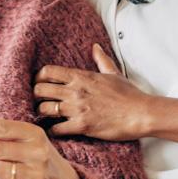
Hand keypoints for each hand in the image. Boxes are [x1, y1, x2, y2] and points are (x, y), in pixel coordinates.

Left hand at [34, 44, 154, 140]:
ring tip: (47, 116)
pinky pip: (56, 129)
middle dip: (36, 96)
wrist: (141, 114)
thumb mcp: (114, 73)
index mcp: (81, 77)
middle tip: (40, 101)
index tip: (40, 84)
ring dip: (43, 113)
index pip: (48, 72)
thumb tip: (96, 47)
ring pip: (44, 109)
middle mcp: (76, 91)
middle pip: (40, 90)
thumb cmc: (129, 95)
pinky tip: (57, 130)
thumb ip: (101, 60)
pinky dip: (53, 131)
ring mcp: (77, 109)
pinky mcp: (81, 126)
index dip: (39, 78)